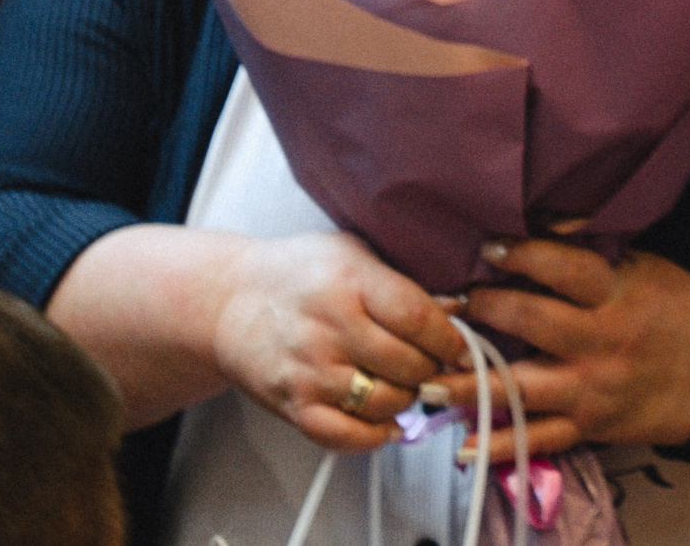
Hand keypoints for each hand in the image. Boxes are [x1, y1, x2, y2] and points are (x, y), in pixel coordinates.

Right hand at [209, 232, 469, 453]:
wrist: (228, 300)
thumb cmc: (297, 272)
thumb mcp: (353, 253)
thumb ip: (402, 280)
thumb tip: (458, 307)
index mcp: (350, 283)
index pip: (417, 318)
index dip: (449, 338)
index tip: (461, 346)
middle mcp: (330, 328)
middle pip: (407, 365)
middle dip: (432, 369)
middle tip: (434, 364)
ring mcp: (310, 370)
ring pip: (384, 403)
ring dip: (407, 399)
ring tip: (406, 384)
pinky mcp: (293, 404)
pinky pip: (345, 436)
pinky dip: (374, 436)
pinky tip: (385, 421)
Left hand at [448, 239, 689, 458]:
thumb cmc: (675, 309)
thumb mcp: (645, 266)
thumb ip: (594, 248)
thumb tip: (544, 217)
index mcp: (616, 296)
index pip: (566, 271)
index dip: (524, 256)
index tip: (486, 247)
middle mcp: (600, 342)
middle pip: (533, 323)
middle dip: (483, 311)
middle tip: (439, 306)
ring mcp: (591, 388)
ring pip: (523, 387)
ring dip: (471, 385)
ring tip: (425, 382)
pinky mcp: (588, 425)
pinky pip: (538, 437)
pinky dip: (498, 444)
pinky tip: (460, 445)